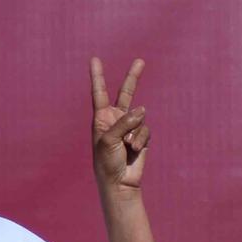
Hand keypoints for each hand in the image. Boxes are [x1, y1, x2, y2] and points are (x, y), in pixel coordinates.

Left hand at [89, 56, 149, 194]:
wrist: (119, 183)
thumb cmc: (106, 162)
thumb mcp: (109, 139)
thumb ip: (125, 122)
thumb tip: (143, 109)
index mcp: (101, 118)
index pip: (99, 92)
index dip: (97, 76)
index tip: (94, 59)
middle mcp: (116, 119)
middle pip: (125, 93)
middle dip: (133, 77)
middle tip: (140, 60)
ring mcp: (130, 127)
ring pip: (140, 117)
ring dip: (134, 133)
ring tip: (126, 148)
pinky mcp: (142, 136)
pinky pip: (146, 130)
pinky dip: (141, 140)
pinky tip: (134, 151)